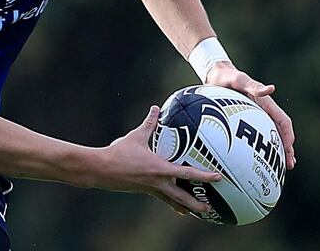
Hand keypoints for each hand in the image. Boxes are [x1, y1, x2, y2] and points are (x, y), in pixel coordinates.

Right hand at [101, 106, 221, 214]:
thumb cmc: (119, 153)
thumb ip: (149, 123)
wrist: (101, 170)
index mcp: (159, 169)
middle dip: (195, 204)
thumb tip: (155, 108)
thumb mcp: (136, 136)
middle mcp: (157, 182)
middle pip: (181, 197)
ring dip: (184, 206)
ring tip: (195, 211)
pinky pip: (161, 197)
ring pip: (171, 200)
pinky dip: (170, 201)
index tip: (218, 177)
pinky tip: (174, 202)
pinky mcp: (143, 190)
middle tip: (208, 209)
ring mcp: (150, 189)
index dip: (204, 175)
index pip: (187, 174)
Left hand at [206, 61, 295, 168]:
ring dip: (279, 149)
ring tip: (282, 166)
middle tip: (289, 165)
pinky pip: (258, 134)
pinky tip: (256, 158)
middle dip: (287, 148)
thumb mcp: (239, 80)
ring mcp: (257, 115)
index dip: (287, 136)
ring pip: (272, 135)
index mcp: (266, 103)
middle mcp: (264, 110)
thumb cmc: (228, 77)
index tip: (290, 149)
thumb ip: (253, 86)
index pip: (283, 121)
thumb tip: (271, 89)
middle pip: (280, 132)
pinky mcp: (248, 118)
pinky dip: (262, 146)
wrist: (216, 74)